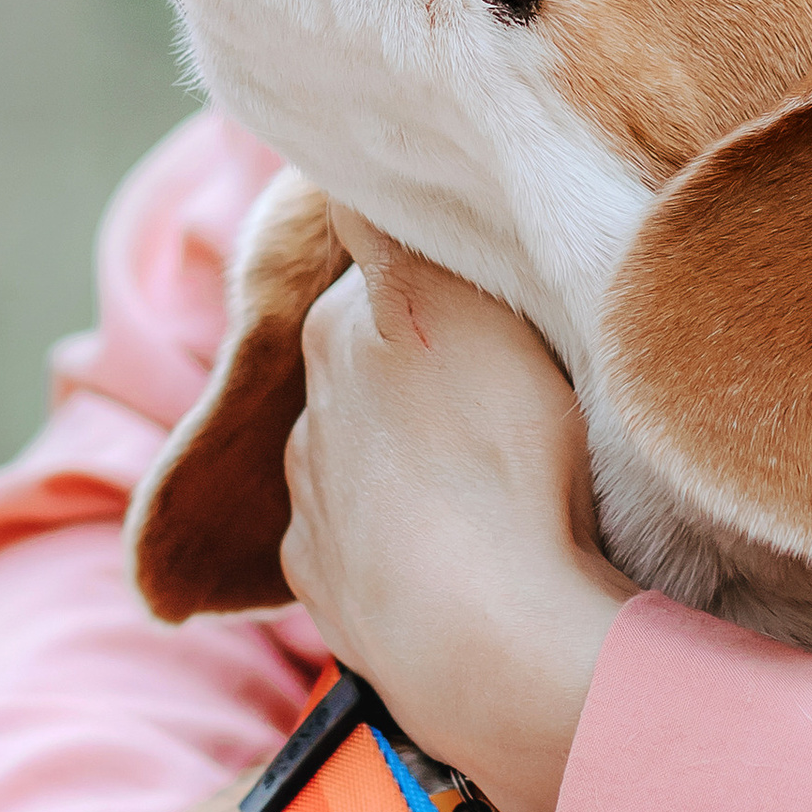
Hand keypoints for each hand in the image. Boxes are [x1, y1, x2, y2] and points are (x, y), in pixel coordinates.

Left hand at [283, 213, 634, 811]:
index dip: (434, 284)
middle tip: (505, 396)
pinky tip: (454, 554)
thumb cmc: (503, 459)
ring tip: (485, 487)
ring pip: (356, 458)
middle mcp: (306, 416)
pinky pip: (359, 547)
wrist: (487, 640)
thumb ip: (406, 236)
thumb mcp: (477, 307)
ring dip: (403, 462)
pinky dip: (395, 542)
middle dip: (415, 376)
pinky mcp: (324, 591)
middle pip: (365, 369)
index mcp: (341, 332)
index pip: (379, 275)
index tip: (489, 303)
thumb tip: (344, 172)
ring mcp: (310, 510)